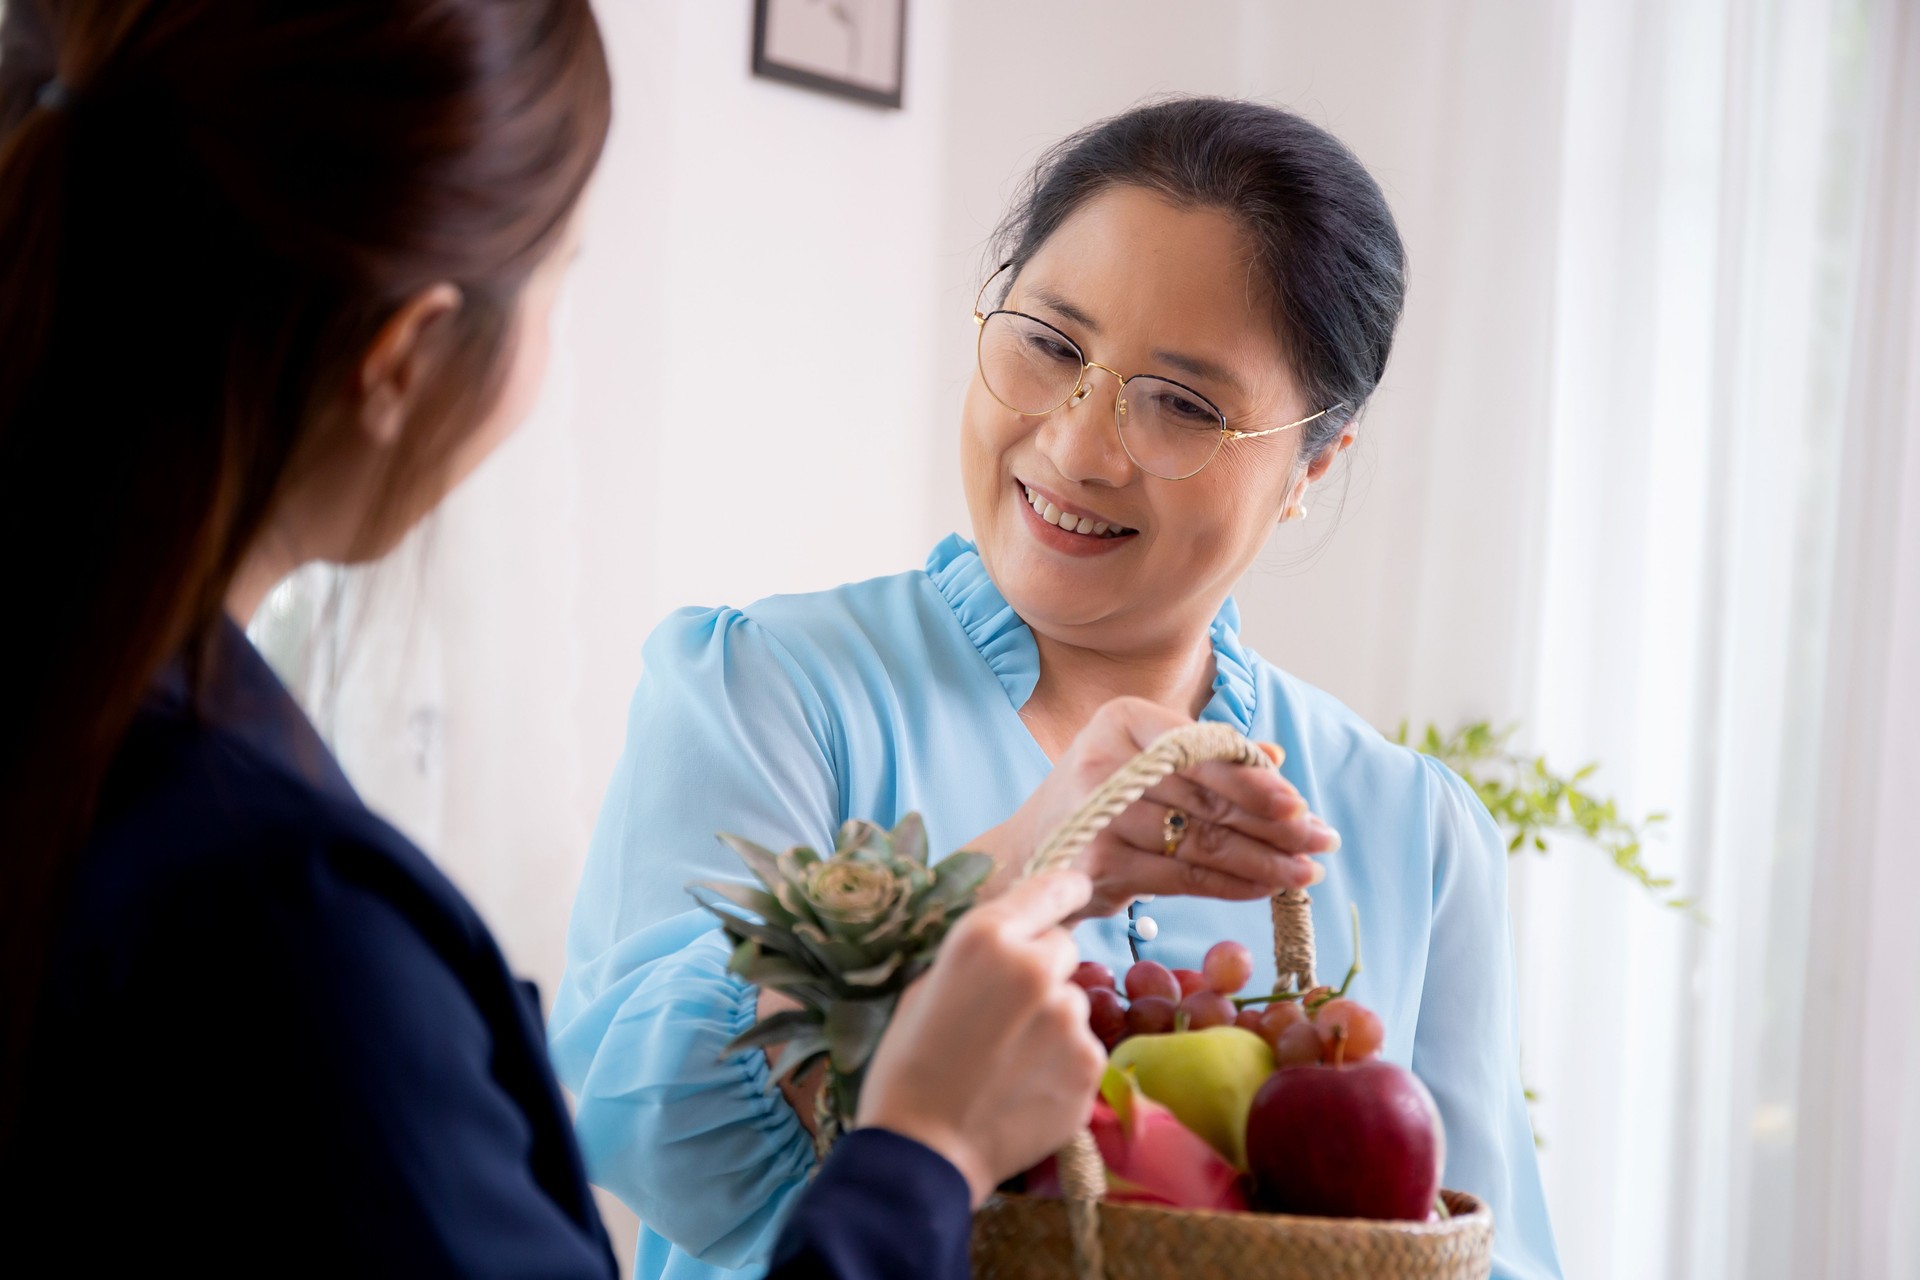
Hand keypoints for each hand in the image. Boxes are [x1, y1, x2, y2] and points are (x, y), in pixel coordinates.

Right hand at [855, 870, 1105, 1206]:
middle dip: (1042, 969)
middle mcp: (1035, 966)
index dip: (1064, 889)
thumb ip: (980, 958)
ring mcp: (1069, 1017)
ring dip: (1052, 1019)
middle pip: (1062, 948)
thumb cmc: (908, 1066)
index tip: (1078, 887)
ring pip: (1073, 1000)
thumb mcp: (927, 987)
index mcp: (985, 937)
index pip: (1049, 888)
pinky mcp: (1088, 1063)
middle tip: (1007, 1011)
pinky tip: (1026, 1086)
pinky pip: (1083, 1046)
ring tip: (1010, 1060)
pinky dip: (1062, 1062)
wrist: (923, 1151)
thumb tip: (1013, 946)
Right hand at [975, 697, 1337, 917]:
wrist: (1028, 852)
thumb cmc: (1104, 799)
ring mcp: (1099, 814)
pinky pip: (1182, 876)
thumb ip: (1209, 756)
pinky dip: (1229, 884)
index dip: (1254, 781)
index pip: (1204, 751)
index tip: (1299, 804)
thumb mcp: (1150, 763)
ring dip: (1262, 861)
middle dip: (1274, 825)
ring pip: (1200, 841)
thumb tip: (1276, 757)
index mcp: (1123, 719)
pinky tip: (1264, 888)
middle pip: (1206, 798)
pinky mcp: (1099, 863)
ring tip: (1304, 872)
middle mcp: (1106, 759)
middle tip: (1322, 842)